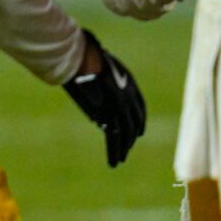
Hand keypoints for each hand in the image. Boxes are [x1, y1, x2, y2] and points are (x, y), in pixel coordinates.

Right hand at [63, 29, 146, 166]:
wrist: (81, 59)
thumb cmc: (84, 58)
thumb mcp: (100, 68)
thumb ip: (104, 84)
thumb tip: (99, 99)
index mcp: (130, 84)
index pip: (140, 107)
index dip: (139, 121)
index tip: (138, 131)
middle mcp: (129, 98)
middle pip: (134, 123)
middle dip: (131, 137)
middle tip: (127, 147)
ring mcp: (120, 108)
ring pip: (125, 134)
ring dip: (123, 149)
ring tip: (120, 159)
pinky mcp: (108, 116)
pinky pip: (113, 139)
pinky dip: (114, 152)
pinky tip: (114, 162)